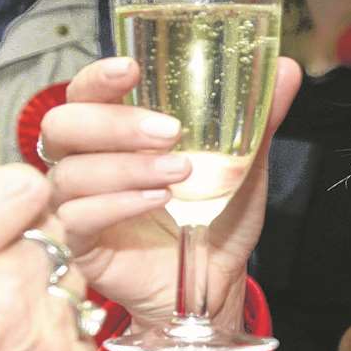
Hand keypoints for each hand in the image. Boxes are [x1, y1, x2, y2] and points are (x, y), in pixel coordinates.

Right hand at [41, 55, 302, 332]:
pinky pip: (76, 216)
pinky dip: (116, 204)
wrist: (216, 281)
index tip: (131, 69)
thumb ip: (258, 118)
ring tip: (179, 173)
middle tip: (170, 131)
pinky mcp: (80, 244)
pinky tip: (158, 201)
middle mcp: (87, 162)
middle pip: (63, 126)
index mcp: (114, 133)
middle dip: (114, 123)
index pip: (84, 93)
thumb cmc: (216, 217)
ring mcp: (77, 204)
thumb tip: (287, 69)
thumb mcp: (243, 164)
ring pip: (72, 172)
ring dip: (127, 166)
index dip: (98, 78)